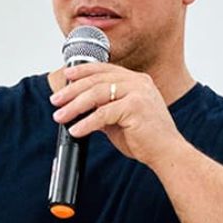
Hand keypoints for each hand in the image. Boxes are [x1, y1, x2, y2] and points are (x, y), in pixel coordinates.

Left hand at [50, 63, 182, 166]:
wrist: (166, 153)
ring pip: (97, 94)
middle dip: (72, 90)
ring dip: (74, 106)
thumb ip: (103, 108)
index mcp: (137, 80)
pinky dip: (86, 123)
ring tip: (60, 116)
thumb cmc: (146, 137)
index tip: (66, 76)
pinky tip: (75, 130)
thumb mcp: (120, 117)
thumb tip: (79, 106)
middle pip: (97, 80)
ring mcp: (138, 93)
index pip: (104, 69)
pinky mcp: (135, 108)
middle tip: (56, 100)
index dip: (83, 71)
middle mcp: (138, 82)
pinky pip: (103, 114)